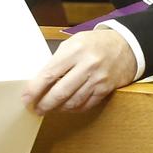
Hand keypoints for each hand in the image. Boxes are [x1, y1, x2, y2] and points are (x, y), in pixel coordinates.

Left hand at [22, 29, 136, 113]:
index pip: (49, 74)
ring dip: (58, 108)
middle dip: (44, 104)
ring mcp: (98, 79)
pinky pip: (86, 105)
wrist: (127, 46)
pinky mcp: (106, 89)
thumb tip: (40, 81)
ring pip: (72, 102)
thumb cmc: (95, 43)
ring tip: (48, 109)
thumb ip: (58, 60)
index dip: (35, 89)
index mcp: (75, 50)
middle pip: (60, 92)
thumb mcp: (74, 42)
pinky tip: (65, 107)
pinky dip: (73, 108)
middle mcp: (87, 65)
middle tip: (35, 109)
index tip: (26, 99)